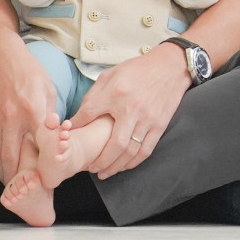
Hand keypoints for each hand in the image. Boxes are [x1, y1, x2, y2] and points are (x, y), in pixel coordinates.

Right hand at [0, 36, 62, 182]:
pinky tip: (2, 170)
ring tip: (14, 188)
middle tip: (27, 193)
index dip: (43, 167)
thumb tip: (57, 140)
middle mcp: (14, 119)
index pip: (40, 148)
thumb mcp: (49, 90)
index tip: (48, 181)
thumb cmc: (28, 71)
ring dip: (6, 175)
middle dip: (20, 180)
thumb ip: (52, 117)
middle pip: (15, 159)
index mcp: (35, 111)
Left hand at [68, 42, 191, 177]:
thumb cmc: (138, 70)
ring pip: (130, 151)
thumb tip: (80, 115)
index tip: (69, 134)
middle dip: (100, 160)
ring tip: (104, 172)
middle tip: (90, 168)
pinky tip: (124, 166)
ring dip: (116, 166)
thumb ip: (95, 94)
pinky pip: (145, 150)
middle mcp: (131, 108)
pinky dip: (133, 162)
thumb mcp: (111, 74)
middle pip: (114, 144)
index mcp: (115, 93)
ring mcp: (147, 119)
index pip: (88, 113)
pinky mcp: (159, 125)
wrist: (170, 67)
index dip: (76, 126)